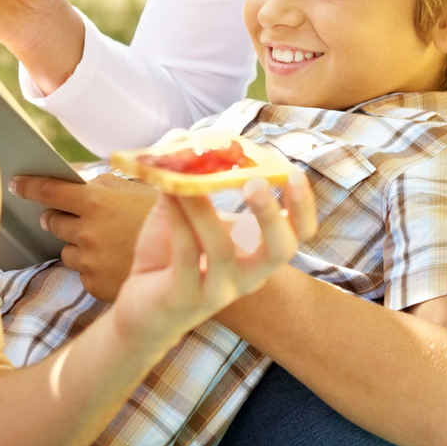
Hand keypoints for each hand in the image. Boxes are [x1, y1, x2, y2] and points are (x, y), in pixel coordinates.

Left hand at [14, 174, 157, 301]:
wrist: (192, 261)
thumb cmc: (167, 218)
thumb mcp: (137, 191)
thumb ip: (103, 186)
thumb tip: (76, 179)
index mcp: (96, 203)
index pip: (49, 191)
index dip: (29, 186)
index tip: (17, 183)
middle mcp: (86, 232)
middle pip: (52, 221)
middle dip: (57, 216)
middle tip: (72, 215)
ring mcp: (89, 261)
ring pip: (67, 250)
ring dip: (78, 244)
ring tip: (108, 242)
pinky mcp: (94, 285)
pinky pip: (83, 273)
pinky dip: (94, 267)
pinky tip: (116, 261)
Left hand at [109, 175, 318, 345]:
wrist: (142, 310)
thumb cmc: (172, 257)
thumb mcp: (187, 214)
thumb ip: (190, 180)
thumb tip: (184, 135)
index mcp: (260, 252)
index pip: (299, 232)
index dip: (303, 206)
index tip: (293, 173)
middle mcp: (249, 275)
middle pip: (282, 250)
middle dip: (272, 215)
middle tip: (256, 183)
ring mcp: (220, 290)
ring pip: (222, 250)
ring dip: (204, 209)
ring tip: (185, 179)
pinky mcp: (186, 298)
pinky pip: (187, 256)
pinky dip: (178, 221)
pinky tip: (167, 195)